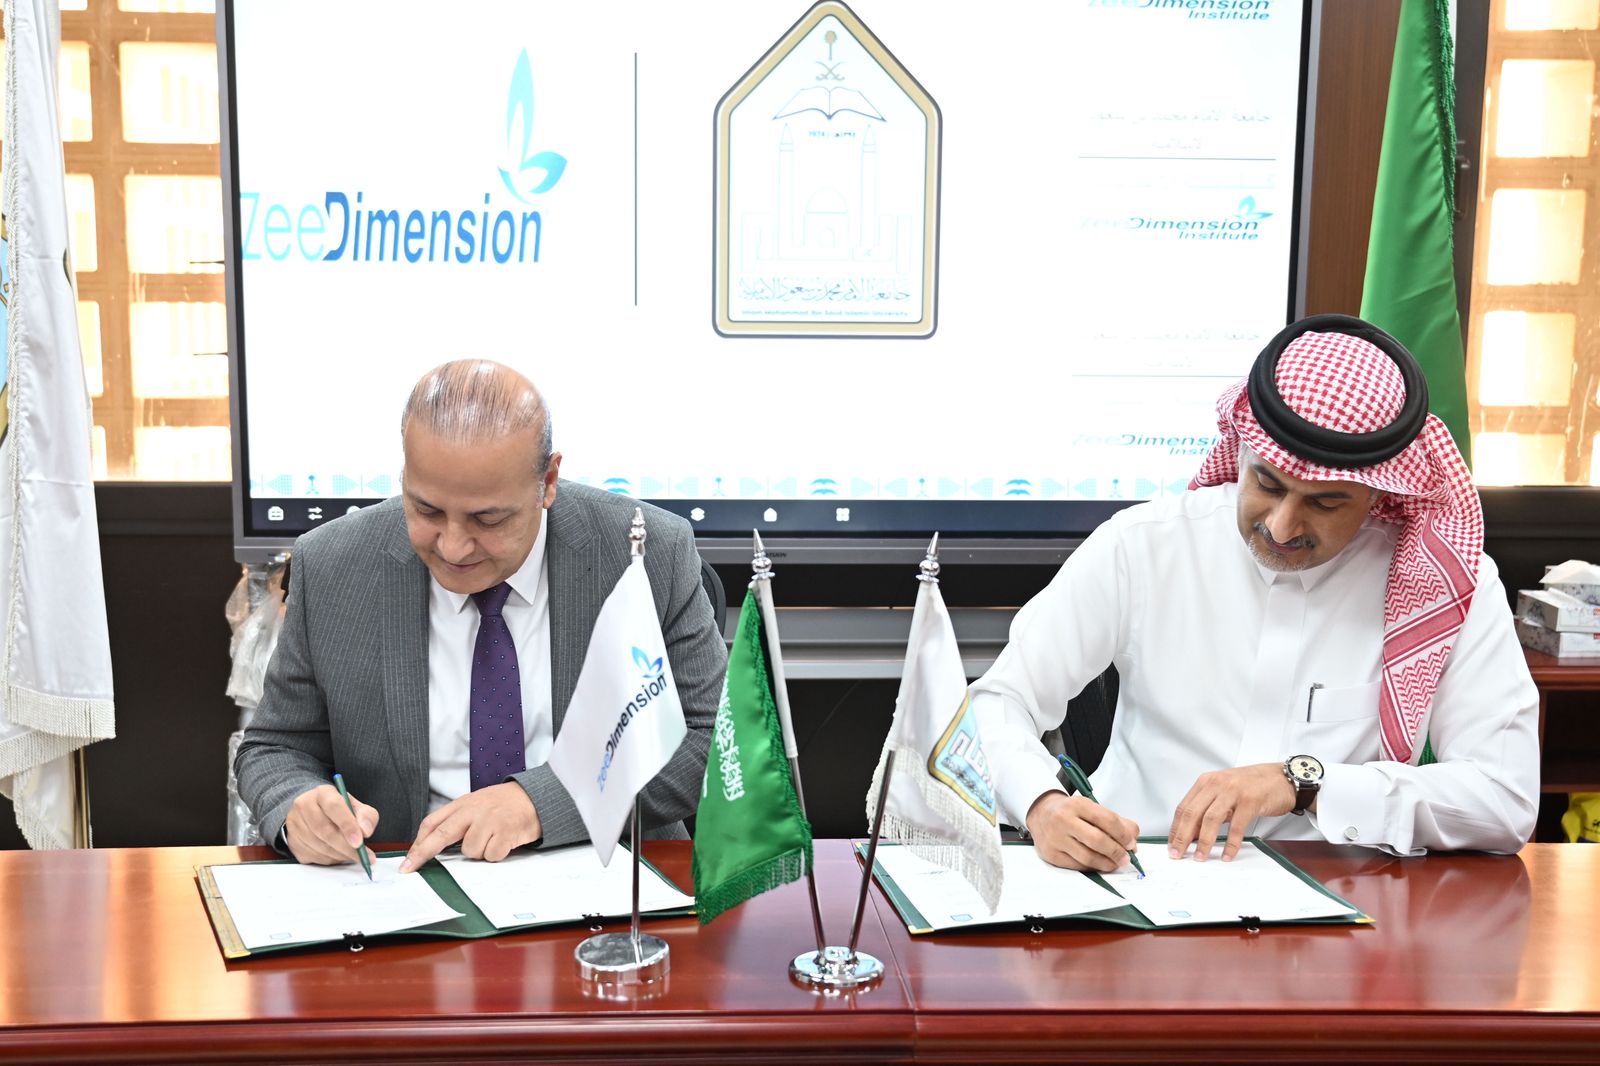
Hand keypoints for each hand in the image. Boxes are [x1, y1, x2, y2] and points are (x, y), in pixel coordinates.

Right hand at [284, 784, 378, 866]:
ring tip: (352, 855)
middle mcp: (304, 805)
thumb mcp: (356, 807)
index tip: (360, 842)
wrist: (315, 812)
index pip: (334, 807)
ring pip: (318, 845)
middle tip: (362, 856)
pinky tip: (337, 855)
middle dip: (346, 847)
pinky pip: (312, 856)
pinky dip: (329, 859)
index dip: (347, 825)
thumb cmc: (339, 810)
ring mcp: (295, 824)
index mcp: (323, 793)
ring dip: (339, 855)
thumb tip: (366, 831)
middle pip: (324, 830)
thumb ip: (366, 816)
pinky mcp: (292, 841)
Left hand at [399, 782, 540, 871]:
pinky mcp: (505, 832)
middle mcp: (473, 811)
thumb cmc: (502, 804)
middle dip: (423, 854)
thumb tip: (432, 845)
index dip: (418, 843)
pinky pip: (490, 855)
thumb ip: (456, 820)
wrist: (534, 797)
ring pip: (470, 851)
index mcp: (463, 804)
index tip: (408, 860)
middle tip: (409, 869)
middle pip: (441, 835)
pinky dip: (496, 855)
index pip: (433, 822)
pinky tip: (503, 843)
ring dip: (479, 852)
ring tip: (492, 840)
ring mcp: (489, 821)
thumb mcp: (476, 804)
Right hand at [1024, 790, 1139, 872]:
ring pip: (1088, 857)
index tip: (1131, 843)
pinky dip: (1092, 867)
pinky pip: (1078, 866)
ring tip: (1114, 863)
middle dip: (1116, 852)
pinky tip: (1098, 863)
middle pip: (1098, 840)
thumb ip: (1115, 822)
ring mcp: (1055, 838)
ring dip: (1106, 863)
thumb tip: (1132, 842)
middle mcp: (1063, 820)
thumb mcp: (1091, 807)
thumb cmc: (1070, 812)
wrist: (1040, 813)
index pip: (1107, 820)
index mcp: (1077, 804)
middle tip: (1126, 858)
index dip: (1123, 834)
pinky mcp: (1051, 854)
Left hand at [1167, 763, 1297, 861]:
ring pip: (1211, 820)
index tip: (1171, 844)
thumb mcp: (1224, 793)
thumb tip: (1192, 834)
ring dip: (1204, 842)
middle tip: (1178, 854)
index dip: (1176, 828)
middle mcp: (1217, 784)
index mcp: (1206, 782)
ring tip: (1200, 857)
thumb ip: (1209, 809)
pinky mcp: (1250, 801)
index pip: (1184, 807)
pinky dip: (1230, 843)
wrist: (1282, 778)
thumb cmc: (1252, 786)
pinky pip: (1236, 826)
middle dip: (1182, 837)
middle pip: (1193, 813)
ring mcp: (1233, 791)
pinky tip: (1227, 855)